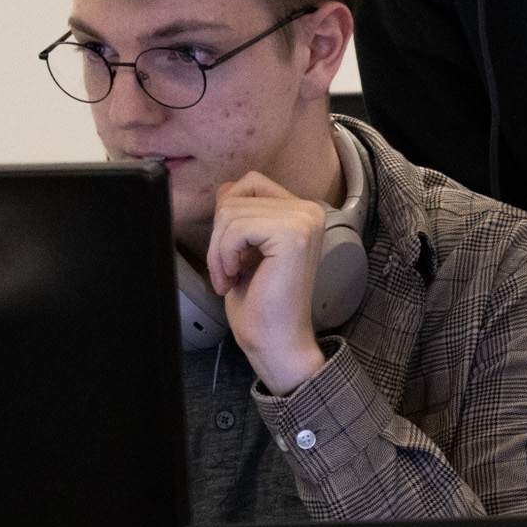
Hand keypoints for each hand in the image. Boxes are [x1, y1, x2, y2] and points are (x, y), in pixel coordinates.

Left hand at [207, 171, 330, 395]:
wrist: (277, 342)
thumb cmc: (261, 305)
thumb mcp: (245, 249)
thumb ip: (242, 216)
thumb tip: (226, 189)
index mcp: (301, 212)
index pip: (249, 184)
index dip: (227, 216)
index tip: (229, 255)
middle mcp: (308, 211)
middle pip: (237, 195)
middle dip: (218, 236)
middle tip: (226, 272)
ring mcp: (303, 221)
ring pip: (231, 212)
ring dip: (218, 250)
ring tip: (230, 278)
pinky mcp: (293, 234)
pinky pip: (236, 228)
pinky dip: (224, 255)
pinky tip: (234, 277)